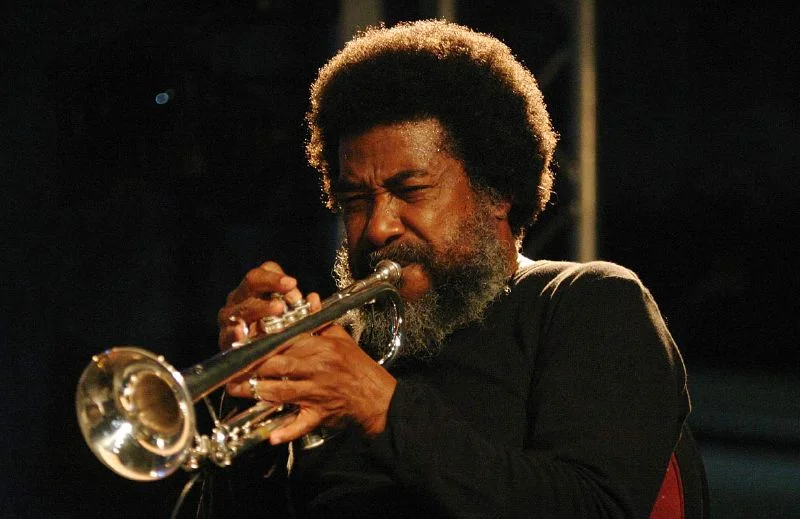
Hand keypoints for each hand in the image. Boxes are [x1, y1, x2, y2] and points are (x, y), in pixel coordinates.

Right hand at [217, 261, 321, 350]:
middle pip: (253, 280)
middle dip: (271, 285)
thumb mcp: (296, 320)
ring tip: (278, 310)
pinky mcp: (225, 338)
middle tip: (289, 292)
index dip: (277, 276)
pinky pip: (228, 333)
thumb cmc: (280, 335)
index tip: (292, 284)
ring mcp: (231, 316)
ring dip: (261, 307)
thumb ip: (306, 310)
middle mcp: (242, 297)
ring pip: (243, 306)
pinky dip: (234, 332)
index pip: (265, 270)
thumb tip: (313, 299)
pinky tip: (242, 332)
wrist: (261, 365)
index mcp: (258, 289)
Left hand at [226, 324, 396, 443]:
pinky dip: (287, 431)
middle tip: (230, 366)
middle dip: (252, 366)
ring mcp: (317, 393)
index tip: (243, 341)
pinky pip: (302, 424)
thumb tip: (309, 298)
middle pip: (278, 365)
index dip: (263, 341)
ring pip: (282, 391)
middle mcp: (317, 368)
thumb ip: (320, 320)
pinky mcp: (319, 414)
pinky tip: (272, 437)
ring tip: (235, 390)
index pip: (286, 341)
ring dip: (257, 392)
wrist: (378, 396)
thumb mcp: (341, 338)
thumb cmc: (358, 366)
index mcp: (321, 347)